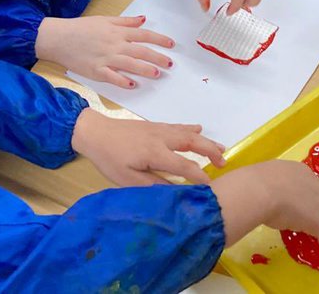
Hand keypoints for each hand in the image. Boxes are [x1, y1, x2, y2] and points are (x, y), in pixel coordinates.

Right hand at [36, 15, 173, 88]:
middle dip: (157, 57)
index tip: (171, 44)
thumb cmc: (80, 28)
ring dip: (145, 69)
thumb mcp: (104, 19)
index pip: (143, 35)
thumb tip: (143, 19)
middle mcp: (114, 44)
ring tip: (157, 73)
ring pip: (130, 64)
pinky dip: (123, 81)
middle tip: (170, 64)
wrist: (58, 38)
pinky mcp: (96, 70)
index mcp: (117, 32)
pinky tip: (133, 85)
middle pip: (141, 51)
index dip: (159, 39)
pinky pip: (112, 77)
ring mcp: (105, 58)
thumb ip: (125, 21)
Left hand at [71, 108, 225, 185]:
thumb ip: (153, 185)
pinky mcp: (153, 126)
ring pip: (188, 133)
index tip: (212, 187)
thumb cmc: (110, 158)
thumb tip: (175, 192)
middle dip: (210, 152)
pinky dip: (191, 129)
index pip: (185, 166)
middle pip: (193, 143)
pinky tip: (198, 129)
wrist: (95, 132)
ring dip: (206, 140)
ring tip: (221, 148)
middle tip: (224, 163)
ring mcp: (158, 129)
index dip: (200, 177)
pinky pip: (178, 127)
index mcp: (155, 153)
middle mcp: (161, 138)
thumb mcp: (128, 180)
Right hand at [210, 160, 318, 264]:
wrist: (257, 190)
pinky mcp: (317, 224)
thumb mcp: (262, 174)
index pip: (310, 179)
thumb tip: (259, 188)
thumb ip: (268, 180)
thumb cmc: (252, 181)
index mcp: (298, 170)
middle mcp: (312, 183)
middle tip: (315, 212)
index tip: (298, 198)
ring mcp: (317, 203)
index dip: (308, 190)